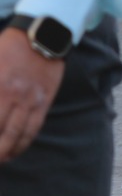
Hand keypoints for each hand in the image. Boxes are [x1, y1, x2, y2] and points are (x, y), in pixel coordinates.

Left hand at [0, 29, 62, 162]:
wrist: (43, 36)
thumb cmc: (9, 47)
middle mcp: (14, 97)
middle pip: (2, 132)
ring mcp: (31, 100)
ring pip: (18, 135)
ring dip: (7, 151)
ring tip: (1, 159)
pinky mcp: (44, 101)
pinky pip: (34, 127)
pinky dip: (24, 142)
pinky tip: (16, 150)